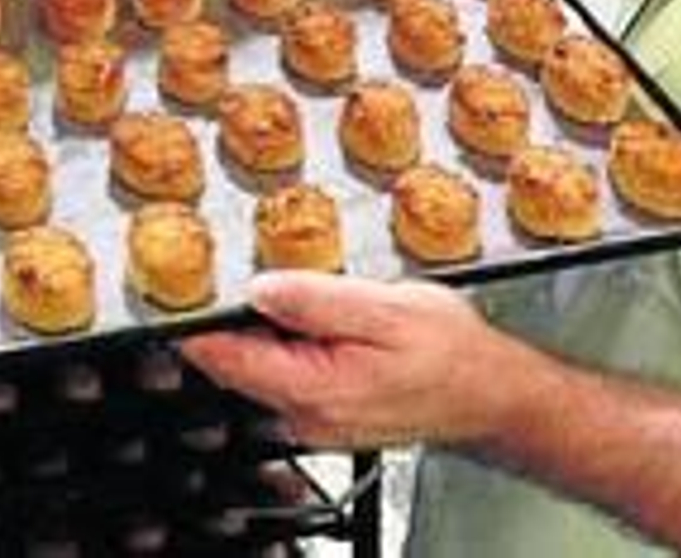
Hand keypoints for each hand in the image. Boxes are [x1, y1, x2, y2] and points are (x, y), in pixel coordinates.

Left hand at [180, 271, 529, 450]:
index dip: (198, 317)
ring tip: (290, 281)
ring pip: (259, 364)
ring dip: (263, 323)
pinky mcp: (324, 409)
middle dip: (233, 312)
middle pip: (234, 360)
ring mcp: (312, 418)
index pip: (223, 357)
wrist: (493, 393)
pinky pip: (285, 370)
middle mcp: (303, 415)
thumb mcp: (386, 310)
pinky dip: (287, 339)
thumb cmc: (451, 354)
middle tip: (243, 262)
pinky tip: (315, 310)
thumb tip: (259, 288)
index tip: (186, 281)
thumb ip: (316, 299)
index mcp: (312, 390)